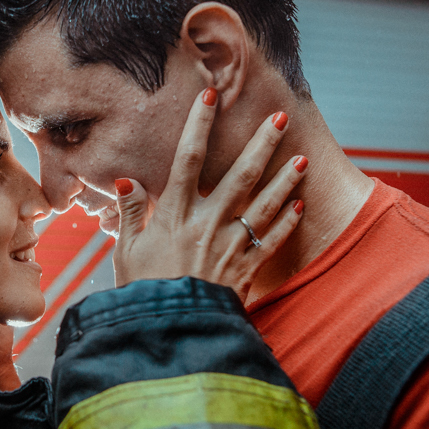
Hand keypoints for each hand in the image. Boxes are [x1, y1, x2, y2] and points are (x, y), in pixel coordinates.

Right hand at [113, 88, 305, 302]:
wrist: (171, 332)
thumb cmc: (143, 292)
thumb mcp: (126, 252)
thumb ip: (130, 213)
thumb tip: (126, 180)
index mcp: (175, 215)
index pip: (188, 159)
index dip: (199, 125)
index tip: (209, 96)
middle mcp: (207, 224)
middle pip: (240, 175)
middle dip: (261, 143)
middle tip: (280, 117)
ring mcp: (231, 246)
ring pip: (265, 204)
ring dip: (285, 178)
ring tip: (302, 156)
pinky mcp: (246, 269)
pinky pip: (271, 241)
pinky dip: (286, 222)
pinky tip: (298, 204)